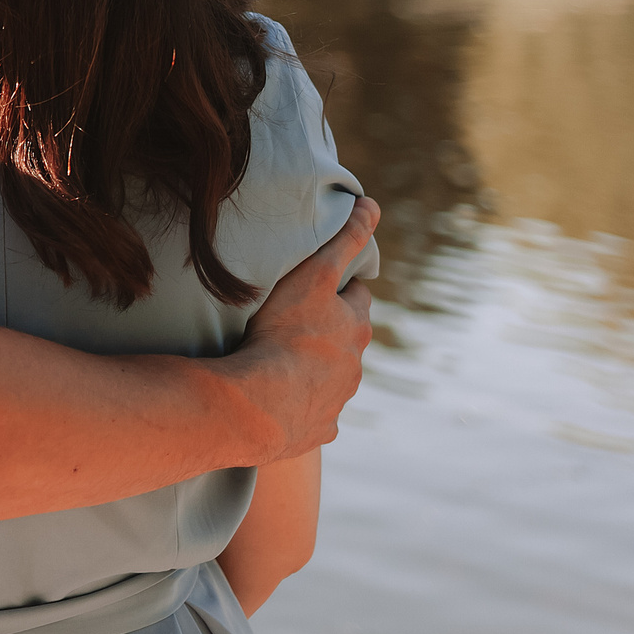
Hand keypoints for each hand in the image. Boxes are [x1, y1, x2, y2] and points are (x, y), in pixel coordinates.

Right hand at [221, 197, 377, 462]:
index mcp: (355, 327)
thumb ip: (344, 238)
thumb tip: (371, 203)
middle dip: (331, 332)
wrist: (262, 404)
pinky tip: (283, 400)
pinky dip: (305, 406)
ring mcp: (337, 401)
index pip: (357, 299)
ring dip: (316, 369)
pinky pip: (316, 415)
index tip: (322, 284)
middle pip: (347, 342)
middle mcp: (354, 366)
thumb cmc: (285, 334)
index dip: (340, 289)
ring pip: (333, 379)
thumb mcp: (314, 275)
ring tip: (283, 360)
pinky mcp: (318, 430)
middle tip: (298, 321)